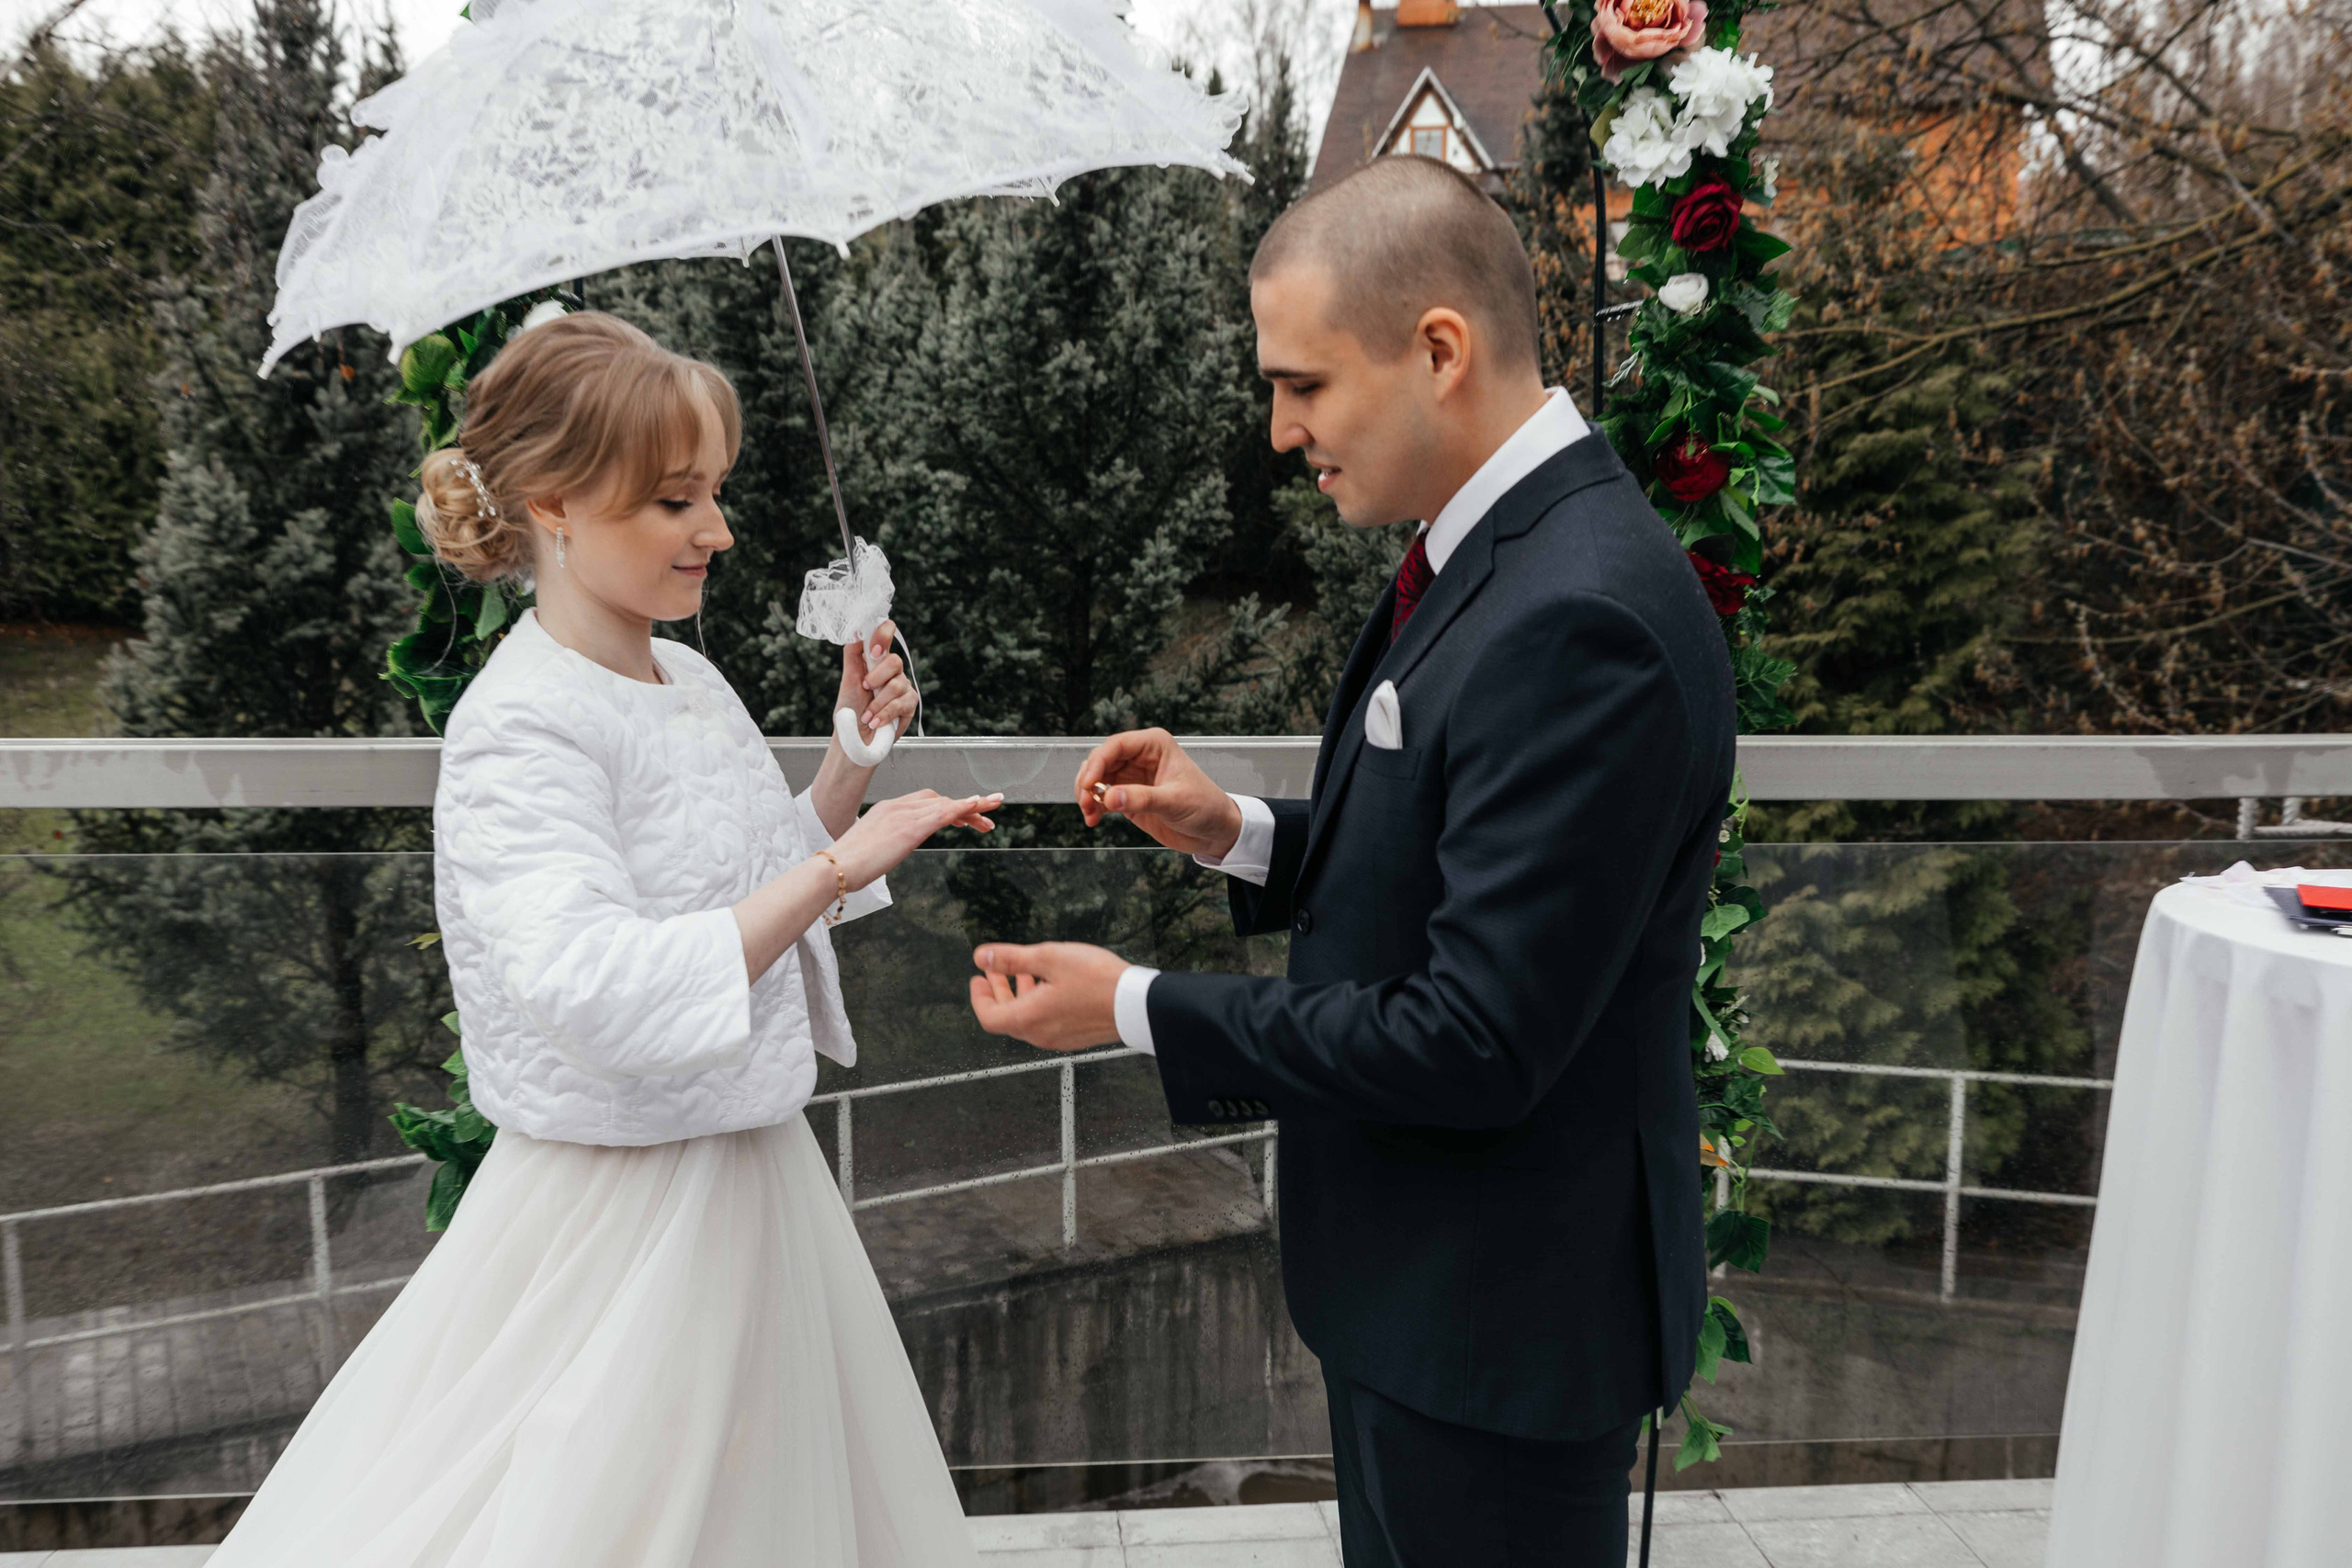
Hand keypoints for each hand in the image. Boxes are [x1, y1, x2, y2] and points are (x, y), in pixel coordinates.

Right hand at [828, 789, 999, 887]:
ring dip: (973, 807)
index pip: (926, 801)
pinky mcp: (910, 829)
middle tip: (987, 821)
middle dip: (966, 808)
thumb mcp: (871, 847)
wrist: (834, 868)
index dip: (949, 806)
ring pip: (946, 804)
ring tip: (994, 812)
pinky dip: (963, 807)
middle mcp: (898, 807)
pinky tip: (979, 806)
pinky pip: (942, 813)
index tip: (965, 818)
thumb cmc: (847, 864)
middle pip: (940, 800)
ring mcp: (904, 815)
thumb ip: (886, 843)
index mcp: (888, 809)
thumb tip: (893, 850)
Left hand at [836, 619, 916, 747]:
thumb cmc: (851, 709)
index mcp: (876, 659)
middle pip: (895, 661)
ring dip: (878, 703)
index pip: (886, 633)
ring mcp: (903, 687)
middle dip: (877, 676)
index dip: (883, 635)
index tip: (873, 651)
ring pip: (897, 684)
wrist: (855, 737)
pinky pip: (901, 703)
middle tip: (865, 688)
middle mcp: (892, 671)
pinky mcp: (910, 704)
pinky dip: (885, 714)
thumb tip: (855, 631)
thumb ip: (853, 655)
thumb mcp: (848, 680)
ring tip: (866, 715)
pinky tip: (875, 722)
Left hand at [967, 942, 1128, 1051]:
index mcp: (1029, 1019)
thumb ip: (1011, 959)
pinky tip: (1050, 982)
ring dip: (1020, 994)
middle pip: (1007, 1018)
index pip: (989, 1017)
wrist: (1137, 1004)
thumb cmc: (1097, 981)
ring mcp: (1059, 1038)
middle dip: (999, 991)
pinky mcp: (1075, 1035)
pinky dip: (1039, 1002)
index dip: (979, 997)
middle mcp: (1041, 1034)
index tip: (978, 979)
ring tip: (1024, 970)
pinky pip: (1046, 1021)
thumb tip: (982, 956)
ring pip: (1028, 1019)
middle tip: (995, 971)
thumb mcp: (1049, 958)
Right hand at [1074, 728, 1242, 858]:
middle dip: (1089, 780)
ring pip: (1098, 779)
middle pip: (1101, 761)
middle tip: (1086, 801)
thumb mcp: (1175, 801)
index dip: (1098, 762)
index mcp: (1154, 745)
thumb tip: (1109, 798)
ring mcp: (1132, 777)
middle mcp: (1140, 757)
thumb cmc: (1205, 806)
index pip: (1116, 745)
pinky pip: (1103, 797)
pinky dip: (1094, 807)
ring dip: (1088, 795)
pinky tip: (1093, 820)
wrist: (1215, 830)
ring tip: (1089, 814)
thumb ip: (1141, 799)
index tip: (1089, 783)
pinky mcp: (1128, 797)